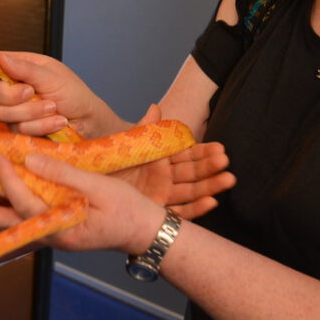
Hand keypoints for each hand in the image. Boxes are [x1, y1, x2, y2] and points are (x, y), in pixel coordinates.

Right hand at [0, 51, 120, 138]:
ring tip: (54, 107)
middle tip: (32, 92)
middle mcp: (11, 89)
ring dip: (32, 111)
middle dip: (12, 95)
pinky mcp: (20, 130)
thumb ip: (25, 69)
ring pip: (3, 113)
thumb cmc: (74, 94)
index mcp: (18, 68)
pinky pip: (19, 130)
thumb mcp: (52, 76)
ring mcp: (14, 111)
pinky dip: (40, 125)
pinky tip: (57, 121)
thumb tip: (1, 58)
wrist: (88, 122)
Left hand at [0, 151, 167, 255]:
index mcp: (62, 225)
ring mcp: (51, 234)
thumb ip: (64, 173)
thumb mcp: (100, 187)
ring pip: (10, 226)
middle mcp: (50, 235)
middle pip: (6, 225)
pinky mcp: (54, 228)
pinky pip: (22, 223)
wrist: (146, 231)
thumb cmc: (129, 210)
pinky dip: (2, 218)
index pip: (26, 202)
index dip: (9, 180)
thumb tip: (31, 158)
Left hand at [113, 106, 232, 220]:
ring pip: (192, 191)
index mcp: (161, 160)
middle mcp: (166, 177)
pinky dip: (197, 208)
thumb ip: (143, 129)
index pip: (188, 155)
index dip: (204, 152)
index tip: (220, 148)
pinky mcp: (158, 211)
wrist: (91, 188)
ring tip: (228, 179)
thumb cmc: (109, 165)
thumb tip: (156, 107)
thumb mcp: (126, 146)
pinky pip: (180, 212)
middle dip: (210, 166)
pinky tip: (212, 202)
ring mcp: (164, 195)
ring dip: (211, 185)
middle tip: (225, 161)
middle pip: (193, 172)